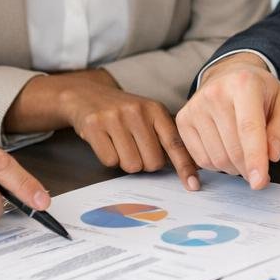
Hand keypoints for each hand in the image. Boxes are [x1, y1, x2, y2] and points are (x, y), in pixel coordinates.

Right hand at [55, 74, 198, 188]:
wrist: (86, 94)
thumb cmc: (123, 112)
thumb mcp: (148, 115)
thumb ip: (166, 137)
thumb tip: (190, 167)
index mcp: (155, 110)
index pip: (175, 143)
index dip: (185, 167)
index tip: (193, 185)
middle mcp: (137, 111)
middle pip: (153, 162)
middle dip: (146, 163)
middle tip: (136, 149)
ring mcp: (115, 118)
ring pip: (132, 164)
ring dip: (127, 162)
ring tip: (120, 144)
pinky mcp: (94, 126)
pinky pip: (110, 161)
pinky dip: (110, 158)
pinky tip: (106, 142)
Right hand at [176, 54, 279, 188]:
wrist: (231, 76)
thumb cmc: (261, 94)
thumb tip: (272, 155)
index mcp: (244, 84)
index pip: (248, 129)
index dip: (255, 159)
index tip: (259, 183)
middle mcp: (215, 93)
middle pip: (233, 149)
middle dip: (249, 167)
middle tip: (259, 167)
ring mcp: (195, 107)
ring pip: (217, 159)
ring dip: (235, 167)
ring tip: (243, 151)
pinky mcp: (183, 120)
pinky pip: (201, 159)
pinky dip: (218, 165)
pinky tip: (226, 150)